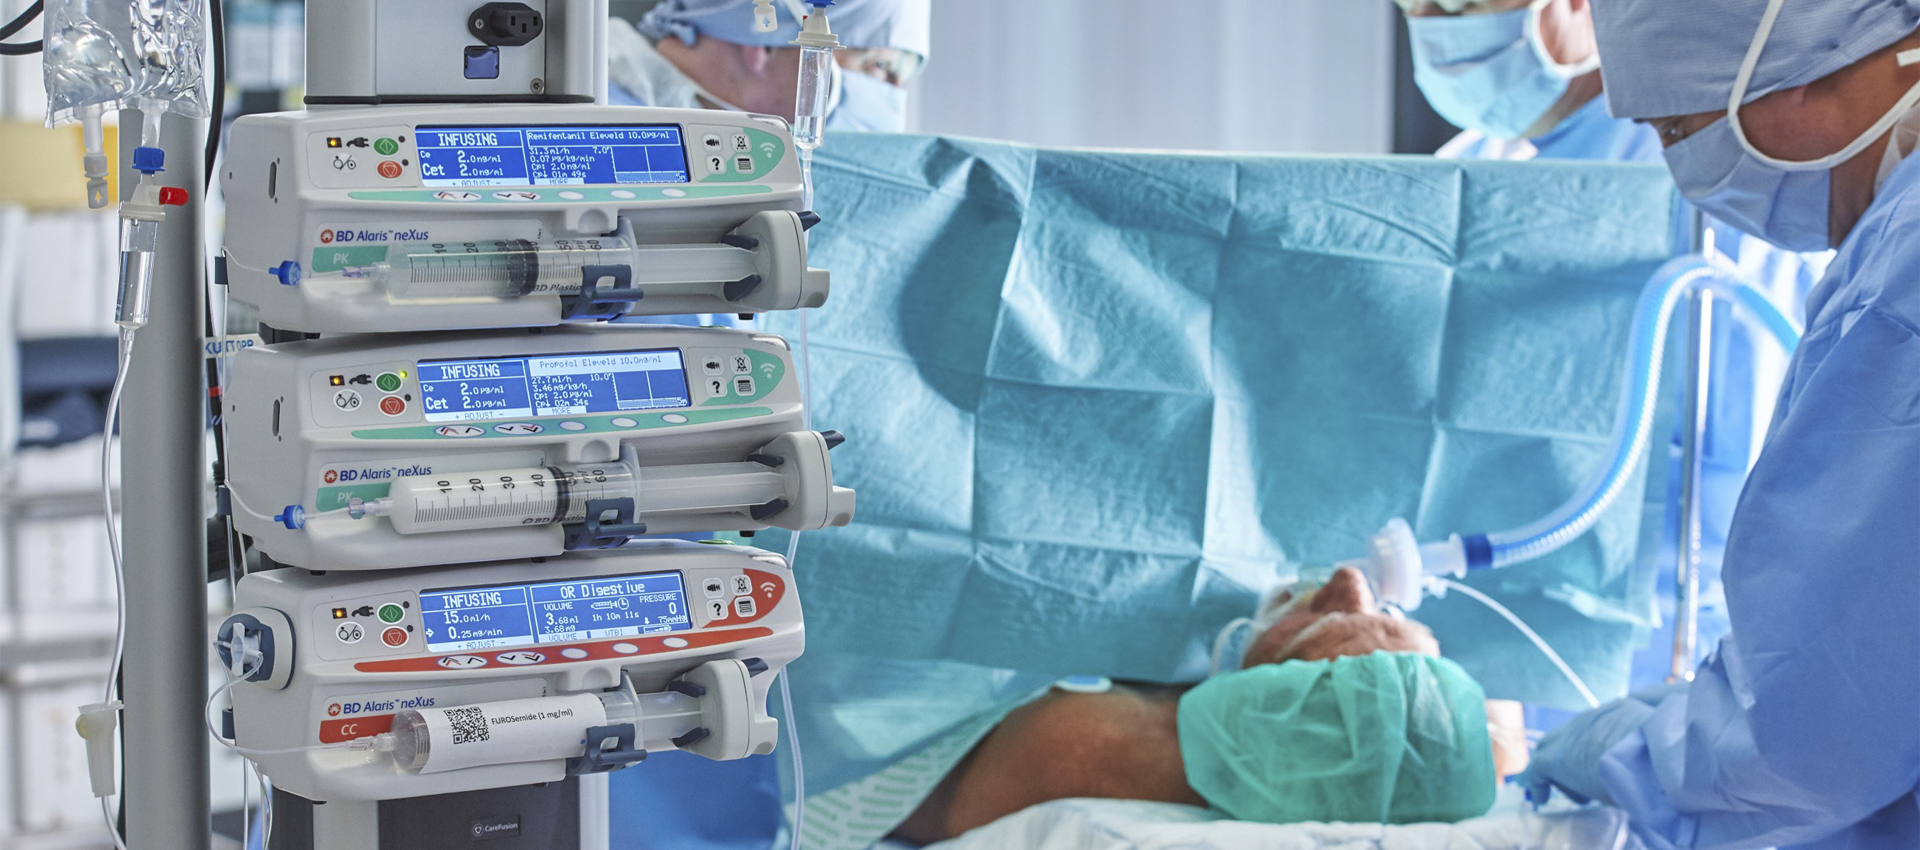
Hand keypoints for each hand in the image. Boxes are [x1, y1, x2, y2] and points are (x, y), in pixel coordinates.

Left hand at [1518, 683, 1683, 805]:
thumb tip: (1674, 762)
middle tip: (1584, 778)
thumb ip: (1659, 745)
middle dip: (1573, 753)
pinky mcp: (1556, 759)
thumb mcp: (1662, 742)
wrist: (1647, 755)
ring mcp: (1570, 735)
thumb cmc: (1662, 753)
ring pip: (1554, 748)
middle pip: (1571, 733)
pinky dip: (1540, 784)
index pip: (1597, 725)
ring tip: (1577, 795)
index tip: (1600, 760)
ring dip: (1561, 770)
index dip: (1596, 743)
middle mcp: (1591, 718)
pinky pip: (1539, 770)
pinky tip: (1542, 799)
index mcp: (1619, 713)